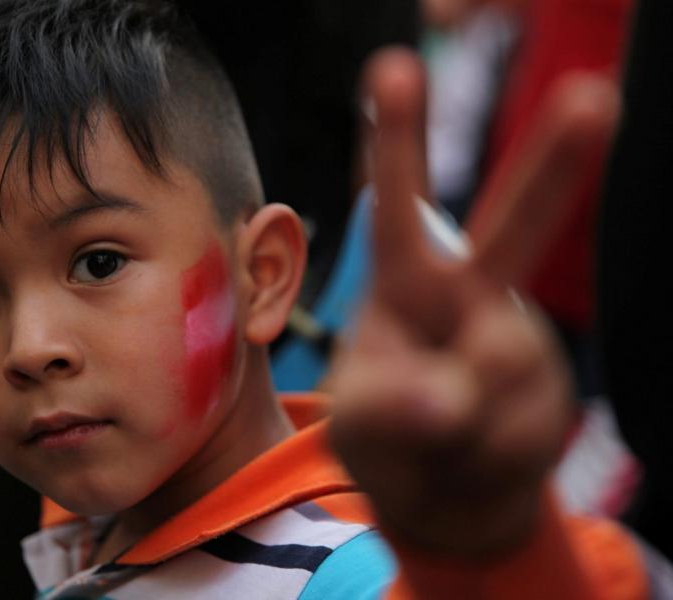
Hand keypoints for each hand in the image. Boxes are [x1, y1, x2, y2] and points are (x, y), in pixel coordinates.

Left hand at [327, 48, 618, 557]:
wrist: (447, 498)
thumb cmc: (389, 436)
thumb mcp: (361, 422)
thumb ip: (392, 407)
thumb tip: (450, 402)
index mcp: (406, 282)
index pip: (396, 205)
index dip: (394, 139)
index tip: (392, 68)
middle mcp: (472, 295)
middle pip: (515, 226)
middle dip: (556, 166)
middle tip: (593, 96)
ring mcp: (518, 340)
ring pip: (500, 361)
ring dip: (454, 419)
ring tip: (439, 437)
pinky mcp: (551, 393)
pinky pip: (513, 431)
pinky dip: (478, 459)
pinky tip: (473, 455)